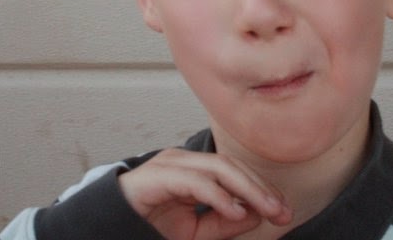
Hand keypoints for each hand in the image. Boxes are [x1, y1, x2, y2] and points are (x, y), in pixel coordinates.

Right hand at [118, 148, 292, 239]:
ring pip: (219, 168)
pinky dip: (219, 196)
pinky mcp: (158, 175)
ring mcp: (171, 164)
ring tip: (267, 210)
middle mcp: (185, 161)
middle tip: (282, 211)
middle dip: (261, 189)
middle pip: (232, 167)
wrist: (109, 230)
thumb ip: (223, 223)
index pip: (236, 172)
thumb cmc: (149, 227)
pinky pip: (195, 181)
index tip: (284, 210)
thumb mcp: (194, 232)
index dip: (262, 189)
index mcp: (195, 170)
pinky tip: (235, 212)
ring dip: (247, 189)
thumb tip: (256, 212)